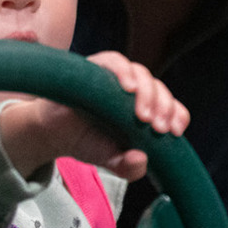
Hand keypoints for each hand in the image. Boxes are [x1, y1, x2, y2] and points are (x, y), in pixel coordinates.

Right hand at [0, 53, 190, 181]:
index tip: (175, 132)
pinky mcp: (94, 67)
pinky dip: (124, 71)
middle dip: (164, 107)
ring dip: (147, 92)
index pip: (170, 106)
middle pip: (158, 88)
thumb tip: (140, 160)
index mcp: (143, 109)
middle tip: (158, 129)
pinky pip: (114, 60)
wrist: (51, 134)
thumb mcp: (109, 161)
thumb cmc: (85, 142)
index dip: (177, 114)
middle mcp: (132, 90)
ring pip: (141, 73)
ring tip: (142, 116)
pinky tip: (127, 87)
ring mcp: (114, 76)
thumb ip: (128, 167)